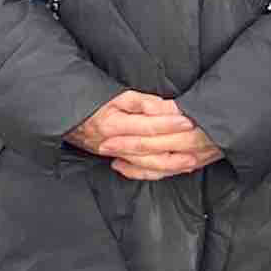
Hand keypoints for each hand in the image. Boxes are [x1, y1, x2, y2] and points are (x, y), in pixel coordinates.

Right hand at [66, 92, 216, 180]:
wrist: (73, 123)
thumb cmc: (98, 106)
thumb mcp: (119, 97)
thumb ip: (143, 103)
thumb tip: (165, 107)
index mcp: (114, 125)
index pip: (146, 126)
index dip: (167, 124)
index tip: (187, 120)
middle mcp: (114, 145)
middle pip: (149, 149)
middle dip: (175, 145)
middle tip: (197, 141)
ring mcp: (117, 157)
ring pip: (147, 165)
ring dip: (171, 164)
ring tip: (192, 160)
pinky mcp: (120, 163)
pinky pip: (141, 172)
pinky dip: (159, 172)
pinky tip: (176, 169)